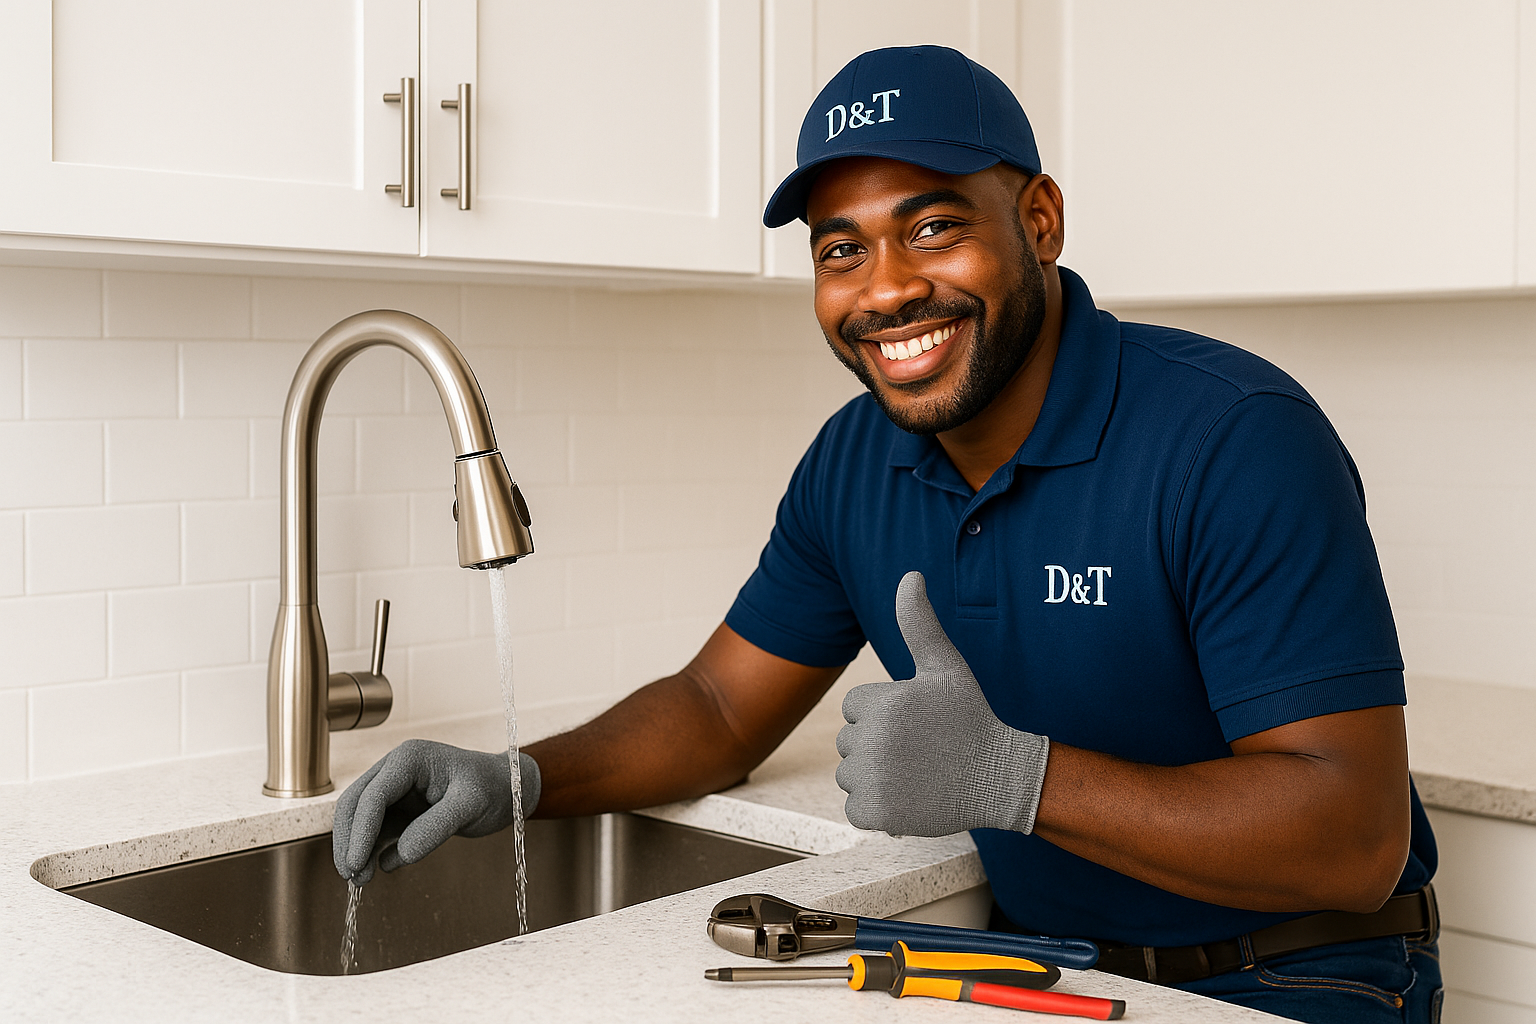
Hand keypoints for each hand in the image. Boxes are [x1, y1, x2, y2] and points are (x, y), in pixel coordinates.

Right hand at [332, 739, 541, 882]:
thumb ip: (435, 828)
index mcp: (409, 758)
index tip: (355, 864)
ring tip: (361, 880)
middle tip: (352, 877)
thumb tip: (398, 855)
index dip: (359, 831)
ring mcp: (395, 789)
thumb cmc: (493, 789)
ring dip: (355, 848)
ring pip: (359, 819)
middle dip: (349, 841)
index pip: (372, 795)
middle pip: (355, 805)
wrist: (507, 790)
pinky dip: (368, 850)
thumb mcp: (471, 805)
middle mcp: (395, 769)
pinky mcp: (398, 808)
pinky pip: (374, 830)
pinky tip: (375, 870)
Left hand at [835, 571, 1049, 837]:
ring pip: (849, 776)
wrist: (999, 776)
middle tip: (920, 749)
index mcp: (879, 703)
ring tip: (915, 773)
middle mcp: (871, 740)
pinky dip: (877, 809)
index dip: (883, 716)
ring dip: (875, 779)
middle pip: (848, 743)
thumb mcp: (945, 666)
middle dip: (877, 746)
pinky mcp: (878, 813)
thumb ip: (919, 623)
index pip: (853, 709)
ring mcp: (874, 779)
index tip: (916, 722)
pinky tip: (909, 797)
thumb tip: (910, 574)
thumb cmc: (970, 717)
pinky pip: (856, 809)